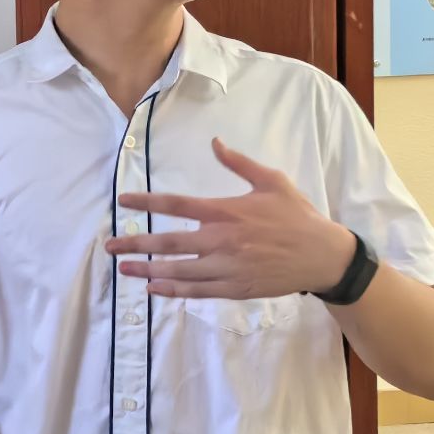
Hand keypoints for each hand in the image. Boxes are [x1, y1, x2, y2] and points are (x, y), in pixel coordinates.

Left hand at [108, 138, 355, 298]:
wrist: (323, 256)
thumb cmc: (297, 215)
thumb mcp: (272, 180)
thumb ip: (239, 163)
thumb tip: (215, 142)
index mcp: (225, 210)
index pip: (176, 205)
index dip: (145, 203)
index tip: (122, 203)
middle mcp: (220, 240)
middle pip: (168, 243)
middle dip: (135, 244)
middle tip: (110, 246)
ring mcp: (226, 268)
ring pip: (178, 270)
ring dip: (148, 270)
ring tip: (124, 269)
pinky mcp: (235, 288)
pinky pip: (197, 291)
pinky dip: (173, 290)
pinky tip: (154, 288)